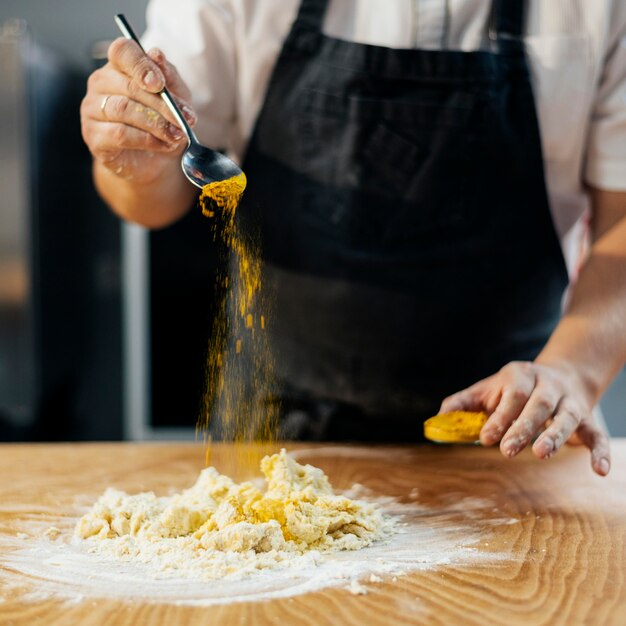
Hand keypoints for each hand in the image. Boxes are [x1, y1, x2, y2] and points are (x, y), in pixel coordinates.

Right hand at [81, 39, 196, 183]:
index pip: (122, 51)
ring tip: (176, 135)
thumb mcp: (176, 98)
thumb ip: (169, 78)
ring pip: (123, 109)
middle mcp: (101, 83)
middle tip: (183, 120)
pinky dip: (147, 140)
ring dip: (156, 124)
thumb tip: (157, 55)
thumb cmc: (164, 123)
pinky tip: (163, 144)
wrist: (156, 161)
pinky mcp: (93, 136)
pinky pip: (119, 134)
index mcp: (120, 66)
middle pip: (128, 85)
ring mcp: (92, 109)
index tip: (160, 84)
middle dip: (162, 104)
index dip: (141, 65)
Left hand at [440, 361, 610, 475]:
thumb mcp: (487, 389)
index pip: (512, 396)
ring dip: (555, 435)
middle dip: (523, 427)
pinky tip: (599, 470)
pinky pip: (597, 434)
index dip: (499, 417)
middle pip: (538, 405)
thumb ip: (462, 403)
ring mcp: (570, 402)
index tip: (486, 437)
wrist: (560, 374)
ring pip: (567, 417)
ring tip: (541, 454)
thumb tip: (436, 421)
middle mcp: (548, 386)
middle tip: (508, 451)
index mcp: (521, 376)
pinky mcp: (588, 419)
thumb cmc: (513, 389)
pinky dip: (600, 451)